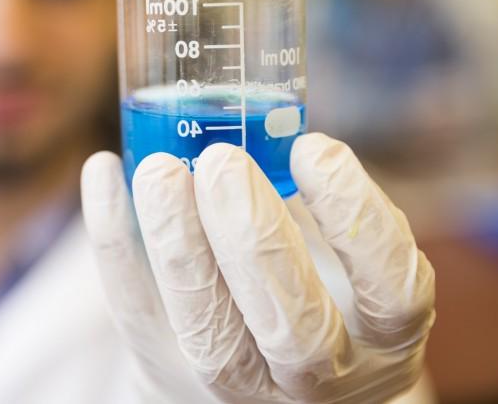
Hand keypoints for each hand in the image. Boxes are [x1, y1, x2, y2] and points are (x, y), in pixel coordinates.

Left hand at [81, 133, 434, 402]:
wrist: (262, 369)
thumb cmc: (312, 286)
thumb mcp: (345, 258)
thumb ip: (323, 206)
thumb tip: (271, 120)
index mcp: (380, 341)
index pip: (392, 292)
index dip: (354, 218)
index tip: (313, 148)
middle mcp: (319, 379)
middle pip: (298, 331)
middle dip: (255, 238)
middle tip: (222, 161)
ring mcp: (240, 389)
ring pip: (211, 335)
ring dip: (180, 245)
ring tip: (160, 170)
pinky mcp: (169, 374)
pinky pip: (135, 315)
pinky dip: (114, 241)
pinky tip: (105, 170)